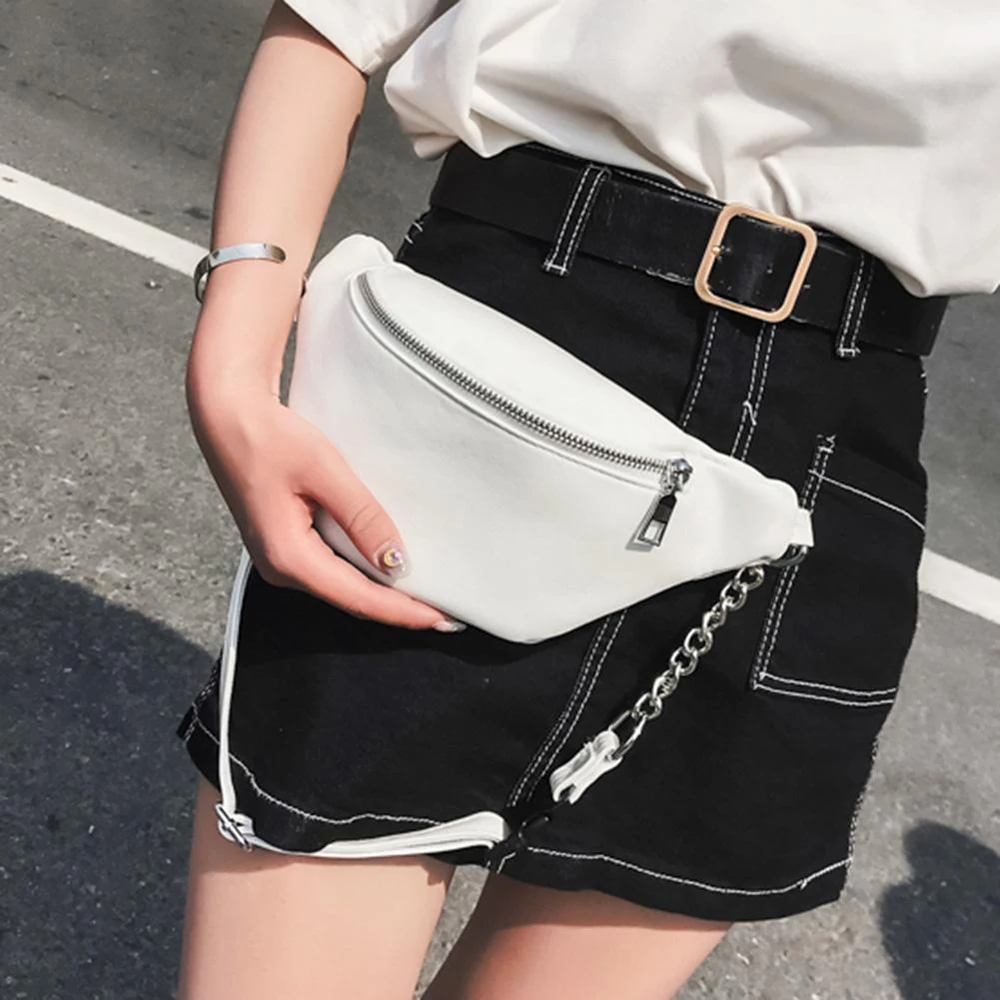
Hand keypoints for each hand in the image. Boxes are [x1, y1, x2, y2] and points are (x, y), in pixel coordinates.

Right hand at [186, 382, 461, 631]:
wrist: (227, 416)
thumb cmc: (270, 437)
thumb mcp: (325, 471)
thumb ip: (362, 517)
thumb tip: (397, 562)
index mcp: (287, 557)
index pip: (358, 598)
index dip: (403, 611)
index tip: (443, 618)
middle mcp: (281, 569)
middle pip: (352, 600)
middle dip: (399, 609)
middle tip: (448, 613)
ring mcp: (281, 560)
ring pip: (344, 587)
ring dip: (385, 592)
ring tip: (430, 595)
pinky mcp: (287, 546)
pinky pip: (334, 570)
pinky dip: (366, 573)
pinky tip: (394, 569)